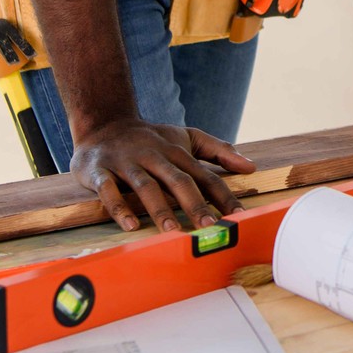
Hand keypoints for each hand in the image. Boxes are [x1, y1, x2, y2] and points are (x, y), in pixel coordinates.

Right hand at [70, 119, 256, 232]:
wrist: (104, 122)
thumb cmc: (151, 137)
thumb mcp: (186, 137)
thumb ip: (218, 151)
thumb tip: (251, 167)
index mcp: (177, 152)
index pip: (205, 176)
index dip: (223, 196)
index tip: (238, 216)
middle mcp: (155, 156)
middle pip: (178, 180)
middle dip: (195, 204)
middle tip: (209, 227)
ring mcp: (128, 163)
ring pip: (146, 186)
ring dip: (160, 209)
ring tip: (173, 231)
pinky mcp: (100, 170)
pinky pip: (109, 190)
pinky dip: (119, 207)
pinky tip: (130, 225)